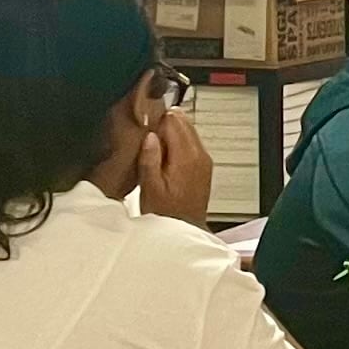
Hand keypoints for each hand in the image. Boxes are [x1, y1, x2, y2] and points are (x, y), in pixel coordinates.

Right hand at [139, 108, 216, 225]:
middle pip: (183, 120)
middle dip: (163, 126)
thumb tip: (149, 136)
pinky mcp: (204, 165)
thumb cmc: (166, 213)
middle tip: (147, 142)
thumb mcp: (149, 187)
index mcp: (186, 157)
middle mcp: (200, 154)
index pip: (174, 119)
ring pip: (187, 130)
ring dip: (170, 135)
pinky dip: (177, 145)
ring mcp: (204, 159)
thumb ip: (149, 158)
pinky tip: (165, 160)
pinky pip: (190, 143)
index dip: (155, 122)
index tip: (144, 132)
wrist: (185, 229)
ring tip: (155, 153)